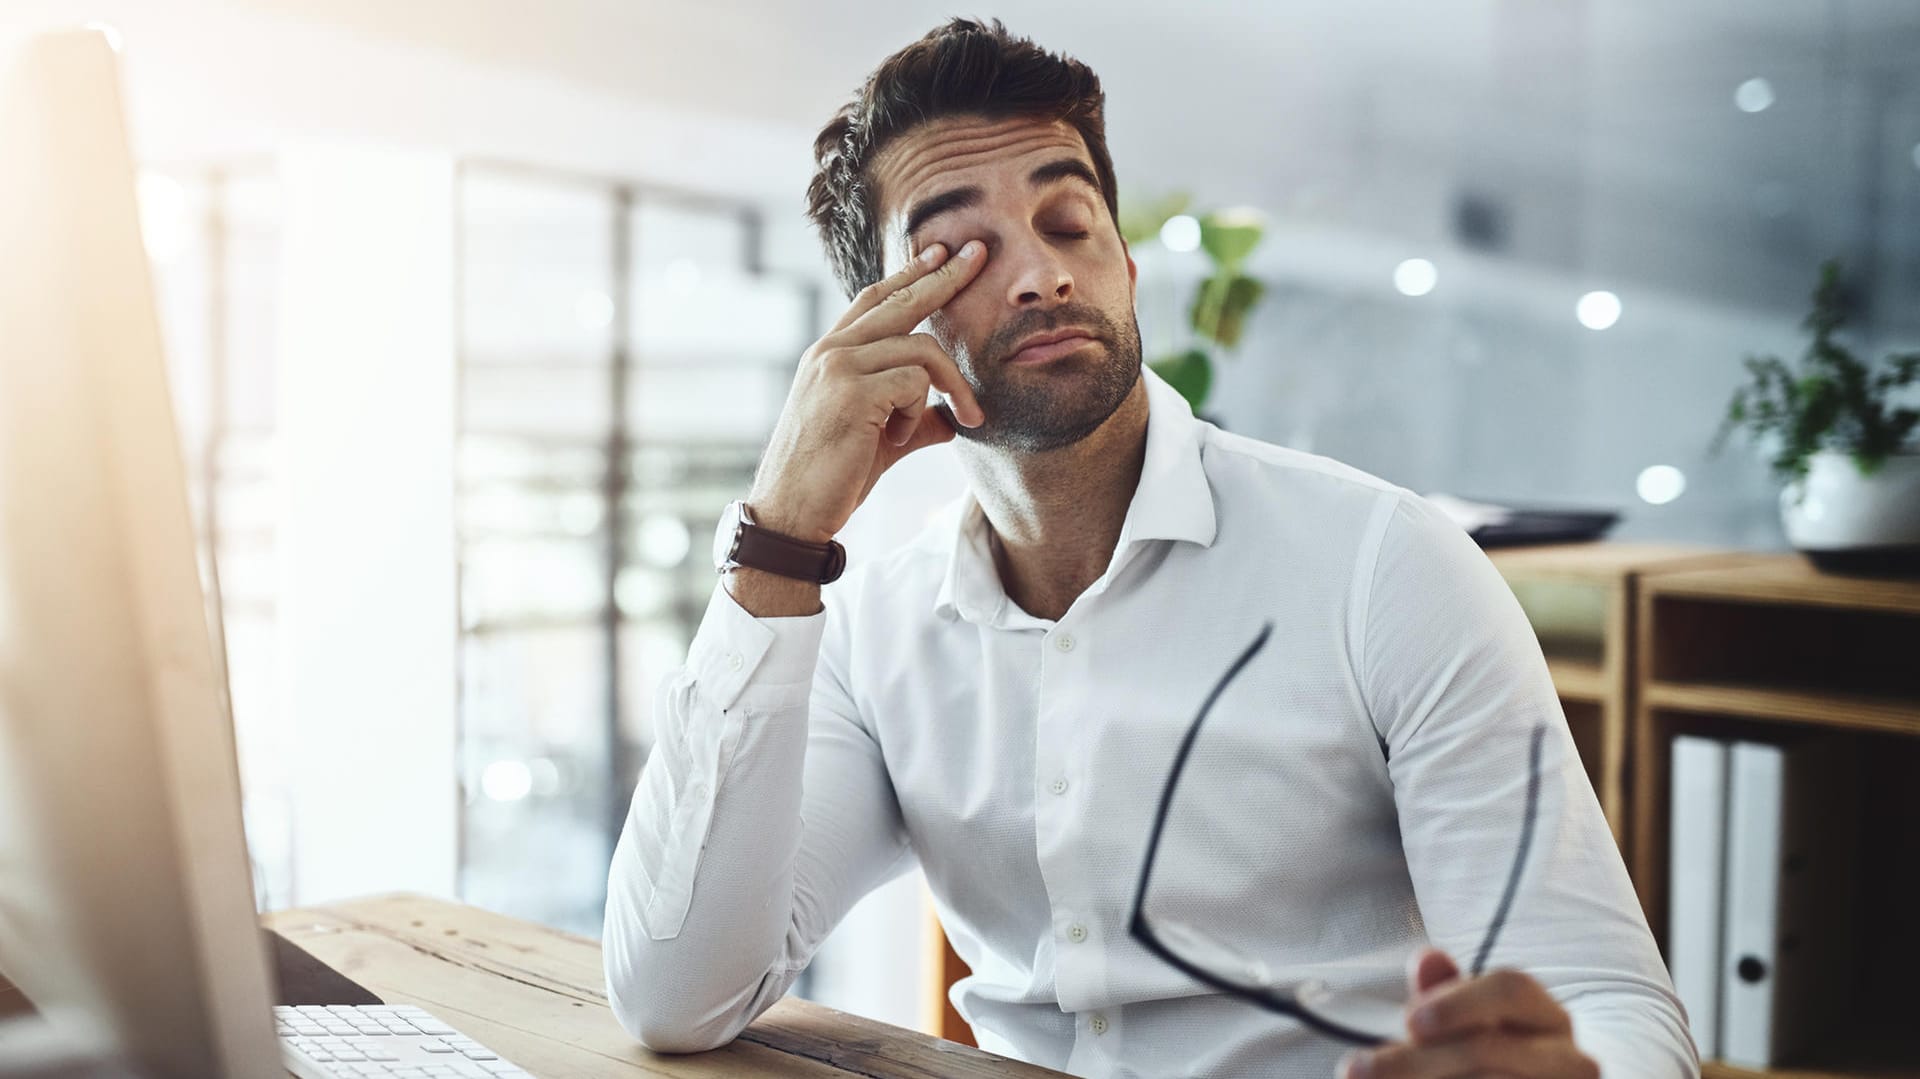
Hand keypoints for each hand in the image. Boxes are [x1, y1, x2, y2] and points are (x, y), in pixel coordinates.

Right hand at [745, 240, 988, 545]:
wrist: (791, 513)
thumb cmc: (830, 479)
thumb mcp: (878, 442)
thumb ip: (915, 422)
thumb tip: (952, 421)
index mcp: (829, 355)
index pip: (874, 299)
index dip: (909, 274)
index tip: (941, 254)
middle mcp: (830, 351)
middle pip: (900, 300)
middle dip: (946, 276)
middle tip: (980, 254)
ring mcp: (838, 368)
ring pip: (920, 348)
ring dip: (951, 384)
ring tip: (966, 417)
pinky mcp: (852, 392)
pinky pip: (915, 382)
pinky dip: (921, 412)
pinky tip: (898, 438)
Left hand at [1337, 949, 1597, 1078]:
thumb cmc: (1480, 1064)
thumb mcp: (1462, 1028)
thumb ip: (1445, 998)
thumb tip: (1428, 959)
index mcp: (1545, 1016)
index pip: (1511, 988)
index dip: (1457, 1002)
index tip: (1409, 1021)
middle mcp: (1570, 1058)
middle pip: (1487, 1049)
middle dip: (1418, 1060)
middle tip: (1358, 1068)